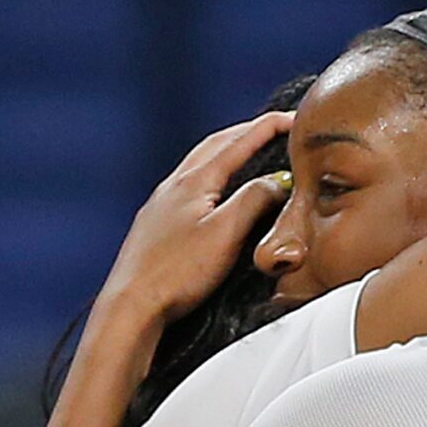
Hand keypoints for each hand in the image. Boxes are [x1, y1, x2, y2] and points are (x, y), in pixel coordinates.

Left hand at [98, 110, 294, 329]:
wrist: (131, 306)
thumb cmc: (175, 274)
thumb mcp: (226, 233)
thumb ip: (254, 200)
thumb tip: (277, 179)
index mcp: (193, 182)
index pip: (238, 141)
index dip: (269, 127)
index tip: (295, 119)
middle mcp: (173, 186)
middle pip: (215, 145)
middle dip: (247, 132)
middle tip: (274, 129)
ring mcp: (160, 206)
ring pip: (199, 165)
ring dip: (227, 152)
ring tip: (249, 153)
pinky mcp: (155, 226)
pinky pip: (188, 187)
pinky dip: (211, 177)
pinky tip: (214, 194)